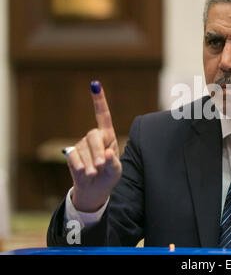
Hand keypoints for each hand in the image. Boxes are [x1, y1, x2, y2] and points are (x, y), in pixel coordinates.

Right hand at [65, 81, 121, 211]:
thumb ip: (113, 163)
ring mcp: (81, 145)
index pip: (103, 116)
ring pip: (84, 149)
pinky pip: (74, 157)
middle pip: (93, 136)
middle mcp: (94, 137)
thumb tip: (107, 153)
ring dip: (90, 163)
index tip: (95, 85)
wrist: (94, 188)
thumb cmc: (109, 176)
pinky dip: (80, 166)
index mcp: (108, 136)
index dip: (99, 101)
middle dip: (97, 151)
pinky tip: (84, 172)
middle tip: (101, 165)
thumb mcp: (115, 171)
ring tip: (94, 173)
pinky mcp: (72, 154)